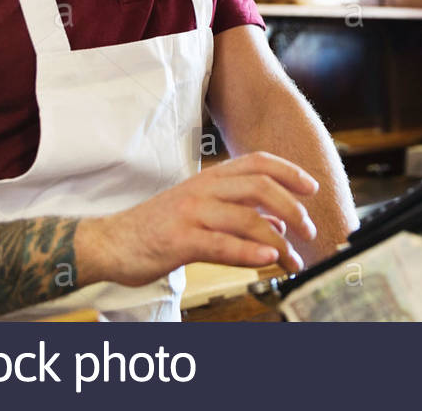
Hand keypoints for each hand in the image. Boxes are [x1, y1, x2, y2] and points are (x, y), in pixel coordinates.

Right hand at [81, 152, 318, 286]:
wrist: (108, 243)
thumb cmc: (155, 228)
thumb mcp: (200, 212)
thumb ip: (240, 214)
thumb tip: (279, 225)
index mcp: (209, 178)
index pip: (258, 162)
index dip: (290, 171)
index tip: (312, 187)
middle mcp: (203, 190)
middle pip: (260, 186)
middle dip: (293, 208)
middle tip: (310, 230)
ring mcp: (191, 213)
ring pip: (247, 217)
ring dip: (279, 241)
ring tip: (293, 259)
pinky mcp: (179, 241)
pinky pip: (222, 245)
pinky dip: (250, 252)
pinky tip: (268, 259)